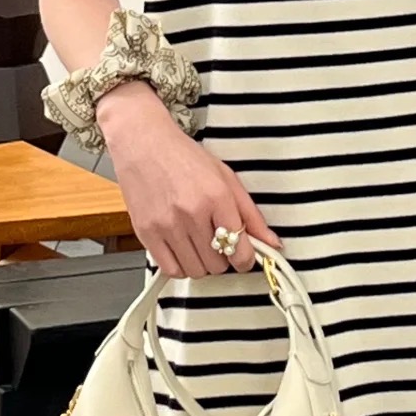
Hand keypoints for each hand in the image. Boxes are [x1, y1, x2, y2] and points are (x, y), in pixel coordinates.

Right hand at [95, 80, 283, 279]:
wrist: (143, 144)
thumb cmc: (183, 157)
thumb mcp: (226, 178)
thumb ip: (251, 214)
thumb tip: (272, 243)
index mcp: (217, 197)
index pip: (240, 249)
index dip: (246, 259)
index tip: (244, 256)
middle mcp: (192, 213)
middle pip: (218, 264)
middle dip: (223, 257)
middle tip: (217, 241)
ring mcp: (167, 225)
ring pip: (196, 271)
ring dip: (202, 263)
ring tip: (199, 243)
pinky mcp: (146, 233)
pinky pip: (171, 270)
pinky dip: (180, 266)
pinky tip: (182, 249)